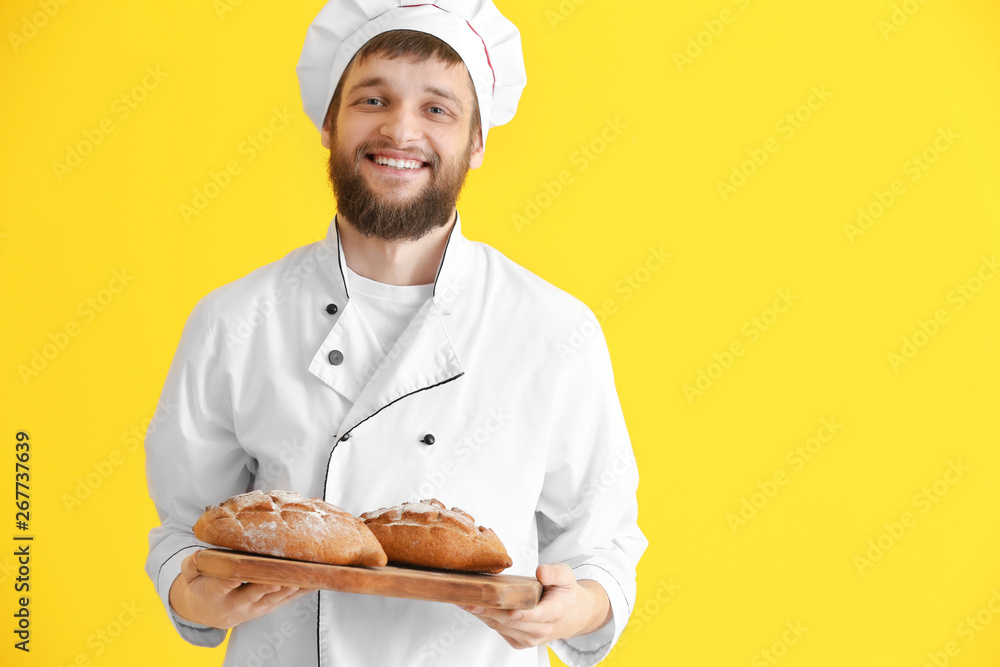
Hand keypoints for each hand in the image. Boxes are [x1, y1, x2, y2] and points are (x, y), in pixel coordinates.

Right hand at [169, 550, 312, 628]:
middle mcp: (236, 603)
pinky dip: (299, 591)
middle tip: (278, 578)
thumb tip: (197, 555)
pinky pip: (285, 600)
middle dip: (266, 587)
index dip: (233, 581)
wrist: (209, 612)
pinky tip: (312, 581)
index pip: (224, 585)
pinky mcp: (268, 606)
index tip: (240, 576)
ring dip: (287, 589)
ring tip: (301, 578)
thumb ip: (192, 565)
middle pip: (253, 594)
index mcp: (215, 594)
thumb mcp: (189, 577)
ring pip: (273, 598)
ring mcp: (254, 607)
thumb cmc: (202, 588)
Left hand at [458, 563, 610, 648]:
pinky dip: (485, 618)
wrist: (571, 615)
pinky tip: (474, 606)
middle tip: (470, 598)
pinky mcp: (519, 641)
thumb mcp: (566, 576)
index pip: (537, 616)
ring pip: (501, 626)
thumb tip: (541, 572)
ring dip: (481, 614)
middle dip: (489, 610)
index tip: (510, 609)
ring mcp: (529, 638)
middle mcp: (541, 629)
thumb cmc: (565, 594)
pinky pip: (499, 630)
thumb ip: (554, 573)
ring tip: (464, 600)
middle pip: (511, 622)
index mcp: (555, 612)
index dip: (523, 614)